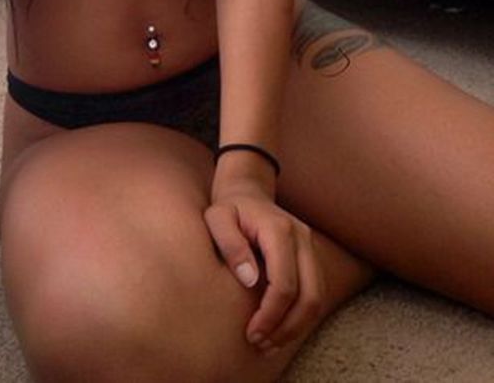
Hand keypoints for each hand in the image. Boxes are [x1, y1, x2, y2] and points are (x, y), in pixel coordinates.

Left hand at [203, 181, 323, 352]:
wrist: (246, 190)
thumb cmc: (228, 207)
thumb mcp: (217, 218)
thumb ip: (230, 245)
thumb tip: (250, 279)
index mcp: (279, 229)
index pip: (284, 283)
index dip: (271, 314)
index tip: (252, 332)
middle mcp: (302, 238)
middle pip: (309, 296)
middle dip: (287, 327)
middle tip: (261, 344)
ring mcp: (310, 247)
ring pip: (317, 298)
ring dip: (296, 326)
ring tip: (269, 343)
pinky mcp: (310, 256)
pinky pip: (315, 292)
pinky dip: (301, 316)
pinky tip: (279, 328)